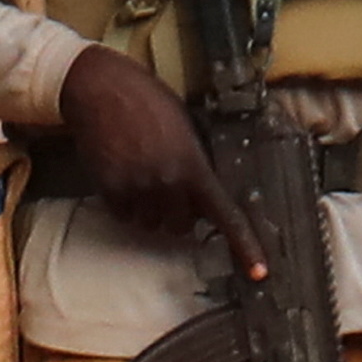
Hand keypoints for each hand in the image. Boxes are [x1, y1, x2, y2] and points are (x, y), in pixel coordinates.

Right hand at [52, 46, 261, 277]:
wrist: (102, 88)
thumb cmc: (149, 102)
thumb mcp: (186, 128)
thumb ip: (197, 163)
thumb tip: (205, 195)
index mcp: (195, 167)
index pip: (227, 215)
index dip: (245, 246)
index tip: (259, 273)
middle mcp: (168, 184)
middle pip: (181, 227)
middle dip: (178, 213)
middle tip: (168, 187)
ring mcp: (138, 189)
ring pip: (150, 224)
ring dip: (148, 209)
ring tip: (141, 174)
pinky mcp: (110, 189)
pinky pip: (123, 215)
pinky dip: (124, 204)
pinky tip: (123, 174)